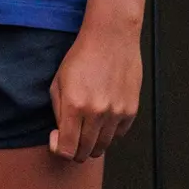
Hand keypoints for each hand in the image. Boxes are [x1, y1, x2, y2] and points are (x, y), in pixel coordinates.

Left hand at [48, 23, 141, 163]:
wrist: (110, 36)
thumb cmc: (81, 55)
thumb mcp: (59, 80)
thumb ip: (58, 111)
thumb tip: (61, 136)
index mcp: (75, 105)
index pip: (67, 150)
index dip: (59, 149)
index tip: (57, 139)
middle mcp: (96, 112)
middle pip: (85, 153)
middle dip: (75, 149)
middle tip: (72, 135)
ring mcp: (116, 113)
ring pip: (102, 147)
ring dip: (92, 142)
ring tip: (87, 123)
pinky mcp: (130, 110)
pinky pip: (118, 135)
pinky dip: (109, 131)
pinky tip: (103, 115)